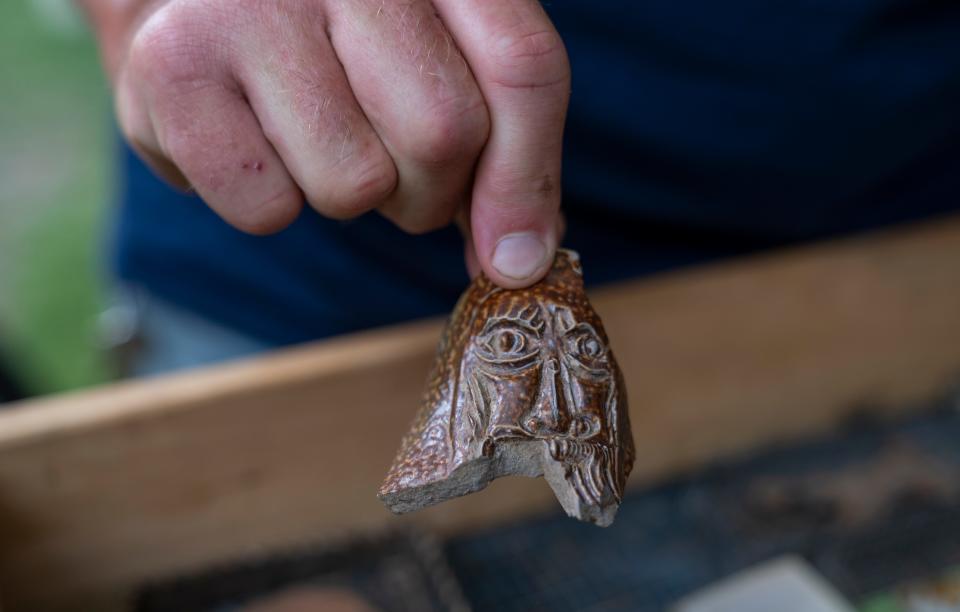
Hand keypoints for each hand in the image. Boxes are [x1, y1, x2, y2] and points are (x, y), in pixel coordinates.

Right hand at [81, 0, 569, 286]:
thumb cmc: (327, 43)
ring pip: (355, 184)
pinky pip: (267, 209)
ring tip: (306, 134)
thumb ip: (495, 144)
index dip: (526, 178)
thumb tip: (521, 260)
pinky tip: (247, 140)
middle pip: (444, 132)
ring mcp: (254, 1)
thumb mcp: (428, 63)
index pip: (520, 64)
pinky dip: (267, 202)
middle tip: (385, 164)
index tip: (515, 257)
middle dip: (425, 191)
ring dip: (343, 194)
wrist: (182, 4)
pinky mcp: (173, 63)